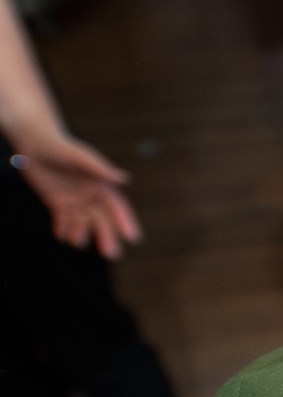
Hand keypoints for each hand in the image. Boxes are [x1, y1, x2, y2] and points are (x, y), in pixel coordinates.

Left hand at [10, 128, 140, 257]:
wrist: (35, 141)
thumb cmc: (61, 145)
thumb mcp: (80, 156)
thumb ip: (101, 169)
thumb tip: (124, 179)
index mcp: (100, 184)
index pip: (116, 207)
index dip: (125, 222)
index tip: (132, 238)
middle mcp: (89, 194)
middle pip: (101, 219)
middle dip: (107, 236)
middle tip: (111, 254)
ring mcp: (73, 199)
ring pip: (81, 222)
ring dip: (82, 234)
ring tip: (78, 243)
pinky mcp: (56, 201)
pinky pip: (62, 219)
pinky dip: (63, 228)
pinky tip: (62, 236)